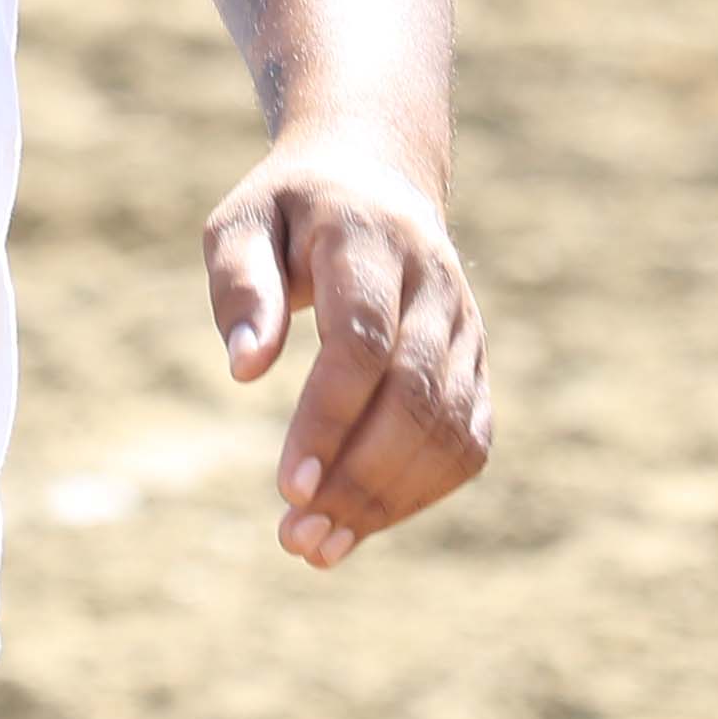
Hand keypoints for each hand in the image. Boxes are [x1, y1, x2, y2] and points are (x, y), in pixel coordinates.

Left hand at [204, 124, 489, 564]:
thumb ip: (240, 289)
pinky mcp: (477, 362)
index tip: (285, 484)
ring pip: (450, 428)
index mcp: (369, 240)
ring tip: (318, 546)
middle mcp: (433, 284)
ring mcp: (466, 325)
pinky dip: (421, 492)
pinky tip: (361, 524)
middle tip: (295, 535)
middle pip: (415, 396)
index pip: (363, 342)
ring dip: (388, 499)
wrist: (374, 172)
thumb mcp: (240, 223)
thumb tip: (245, 371)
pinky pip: (469, 440)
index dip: (329, 418)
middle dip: (357, 478)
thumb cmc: (289, 209)